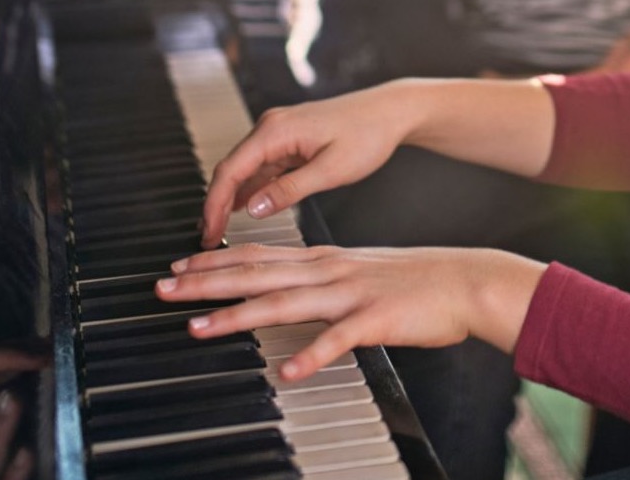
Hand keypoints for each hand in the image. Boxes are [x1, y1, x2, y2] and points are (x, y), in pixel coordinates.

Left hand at [158, 244, 545, 381]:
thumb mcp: (359, 272)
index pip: (258, 256)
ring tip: (198, 327)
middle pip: (256, 274)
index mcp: (324, 260)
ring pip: (284, 303)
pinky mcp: (376, 319)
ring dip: (237, 316)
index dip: (214, 261)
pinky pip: (339, 340)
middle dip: (205, 282)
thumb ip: (322, 280)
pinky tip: (287, 372)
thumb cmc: (416, 282)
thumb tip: (287, 289)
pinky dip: (312, 355)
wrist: (467, 280)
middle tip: (162, 288)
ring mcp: (351, 293)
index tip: (177, 267)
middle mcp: (329, 271)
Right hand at [200, 85, 418, 247]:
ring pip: (244, 169)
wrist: (391, 112)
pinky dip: (251, 189)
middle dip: (216, 204)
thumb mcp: (331, 170)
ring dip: (231, 198)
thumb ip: (289, 190)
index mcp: (276, 131)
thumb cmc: (368, 134)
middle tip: (208, 238)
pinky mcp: (289, 141)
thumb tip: (252, 208)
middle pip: (230, 169)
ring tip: (221, 230)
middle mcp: (271, 127)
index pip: (230, 170)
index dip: (214, 204)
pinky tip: (245, 210)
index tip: (207, 232)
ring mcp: (278, 133)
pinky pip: (262, 167)